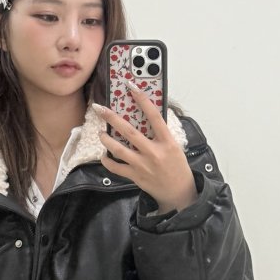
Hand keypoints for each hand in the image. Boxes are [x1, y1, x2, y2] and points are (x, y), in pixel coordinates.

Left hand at [94, 88, 197, 213]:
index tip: (131, 87)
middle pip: (129, 132)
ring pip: (118, 150)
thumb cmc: (177, 166)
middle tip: (100, 109)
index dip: (142, 100)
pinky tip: (104, 155)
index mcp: (167, 142)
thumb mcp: (174, 146)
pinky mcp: (135, 176)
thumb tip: (145, 116)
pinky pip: (116, 167)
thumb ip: (160, 133)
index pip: (154, 116)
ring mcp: (143, 165)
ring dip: (106, 140)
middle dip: (112, 118)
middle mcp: (154, 152)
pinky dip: (107, 161)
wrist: (178, 192)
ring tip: (101, 133)